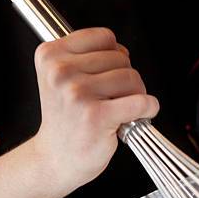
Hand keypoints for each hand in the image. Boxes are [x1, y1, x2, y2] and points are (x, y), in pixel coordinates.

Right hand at [32, 27, 158, 193]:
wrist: (56, 159)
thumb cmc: (66, 120)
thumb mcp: (60, 77)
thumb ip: (85, 55)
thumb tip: (122, 51)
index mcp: (50, 55)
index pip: (105, 38)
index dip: (114, 57)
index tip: (107, 76)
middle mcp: (60, 72)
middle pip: (121, 57)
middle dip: (125, 79)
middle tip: (112, 99)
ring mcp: (77, 94)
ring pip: (132, 77)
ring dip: (135, 95)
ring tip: (119, 109)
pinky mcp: (96, 116)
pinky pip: (140, 102)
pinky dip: (148, 108)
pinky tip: (139, 116)